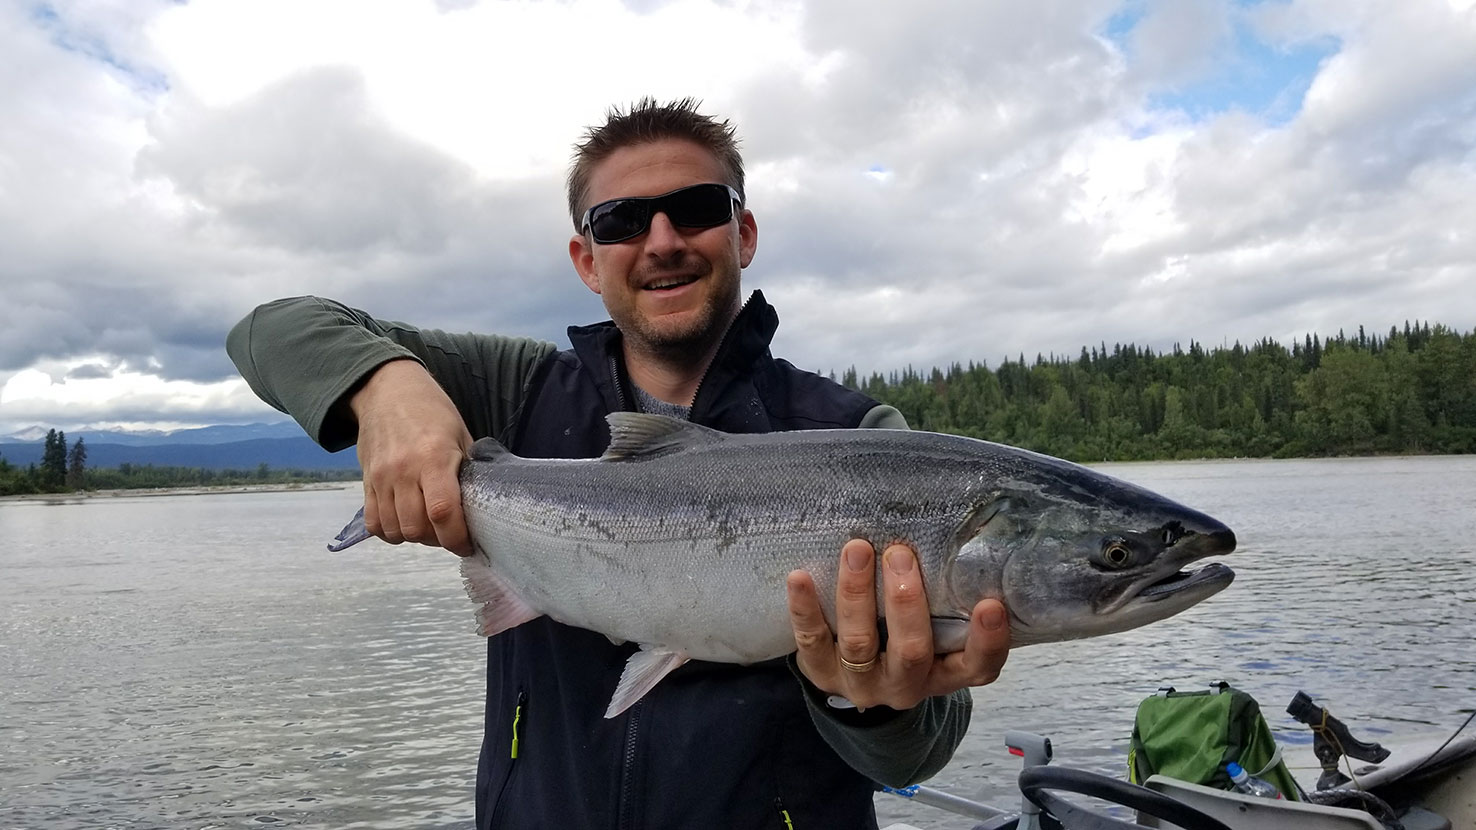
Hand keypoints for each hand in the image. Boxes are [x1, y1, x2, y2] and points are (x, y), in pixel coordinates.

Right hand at [349, 359, 474, 555]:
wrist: (387, 391)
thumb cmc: (432, 412)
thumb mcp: (460, 434)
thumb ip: (469, 470)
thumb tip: (483, 505)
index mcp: (434, 458)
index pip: (443, 512)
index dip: (456, 538)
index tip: (468, 544)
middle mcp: (404, 471)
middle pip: (416, 529)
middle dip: (437, 540)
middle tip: (449, 531)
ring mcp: (381, 478)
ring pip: (395, 530)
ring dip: (414, 536)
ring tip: (428, 524)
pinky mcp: (366, 482)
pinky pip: (374, 523)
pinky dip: (390, 531)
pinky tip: (404, 520)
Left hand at [787, 539, 1009, 709]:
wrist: (860, 679)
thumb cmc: (908, 637)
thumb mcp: (938, 629)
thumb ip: (948, 599)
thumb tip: (955, 532)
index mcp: (945, 673)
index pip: (977, 666)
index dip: (987, 641)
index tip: (990, 604)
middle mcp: (906, 685)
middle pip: (911, 651)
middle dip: (906, 601)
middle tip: (901, 554)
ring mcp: (861, 683)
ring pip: (859, 643)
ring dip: (857, 594)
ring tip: (857, 549)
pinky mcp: (821, 673)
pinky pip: (811, 640)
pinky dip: (805, 608)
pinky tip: (799, 577)